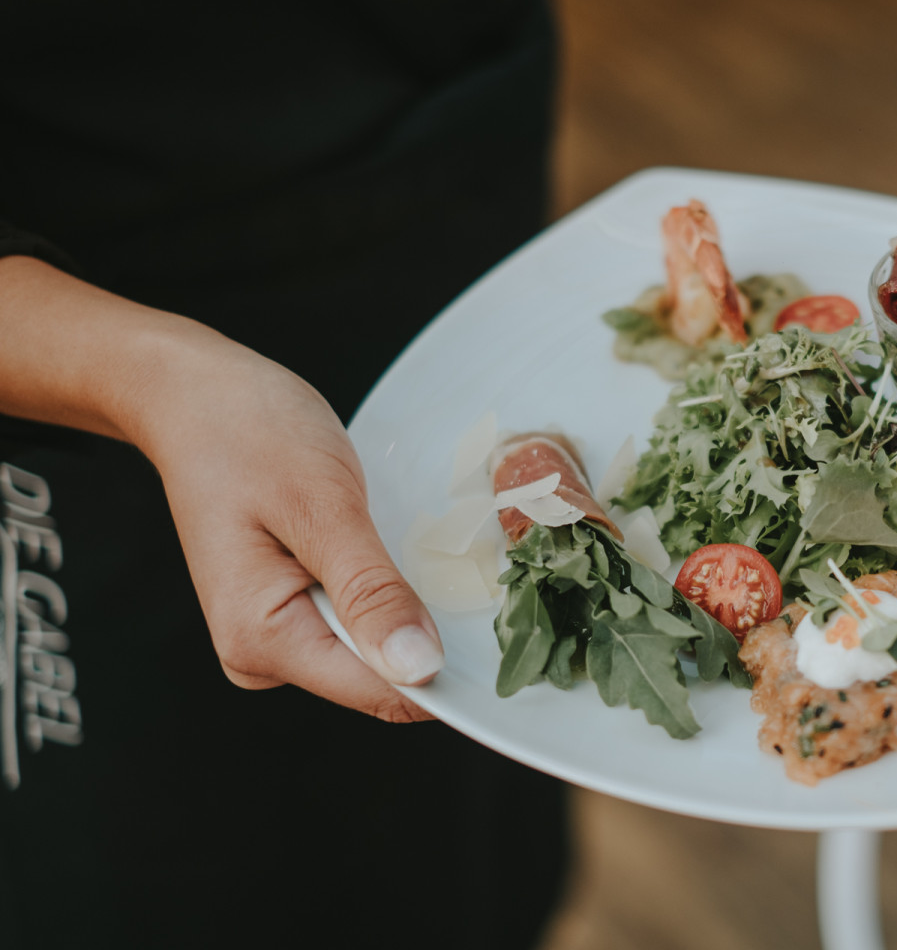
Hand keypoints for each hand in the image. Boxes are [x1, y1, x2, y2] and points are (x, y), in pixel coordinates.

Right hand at [0, 257, 435, 718]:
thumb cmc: (250, 435)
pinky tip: (396, 549)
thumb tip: (417, 670)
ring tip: (420, 543)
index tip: (504, 626)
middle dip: (434, 633)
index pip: (380, 692)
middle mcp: (263, 656)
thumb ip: (369, 593)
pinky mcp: (294, 612)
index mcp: (262, 639)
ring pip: (379, 651)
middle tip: (462, 562)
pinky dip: (392, 590)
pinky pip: (364, 622)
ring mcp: (278, 637)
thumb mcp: (322, 507)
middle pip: (383, 678)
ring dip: (415, 608)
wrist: (197, 399)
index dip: (448, 670)